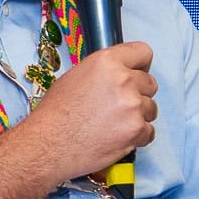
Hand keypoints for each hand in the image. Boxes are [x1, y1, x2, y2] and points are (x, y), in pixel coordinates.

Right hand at [21, 41, 156, 181]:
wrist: (47, 146)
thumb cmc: (55, 115)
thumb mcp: (75, 77)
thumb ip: (103, 72)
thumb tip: (118, 75)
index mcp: (107, 62)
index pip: (143, 52)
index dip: (140, 65)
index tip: (137, 73)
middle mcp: (123, 80)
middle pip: (150, 83)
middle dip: (139, 94)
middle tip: (119, 106)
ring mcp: (132, 106)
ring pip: (151, 108)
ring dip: (138, 116)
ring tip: (114, 124)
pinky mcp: (136, 130)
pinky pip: (149, 131)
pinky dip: (138, 137)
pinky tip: (117, 137)